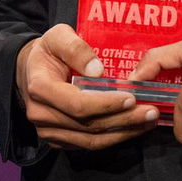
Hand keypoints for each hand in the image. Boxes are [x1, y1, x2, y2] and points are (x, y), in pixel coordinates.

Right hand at [15, 24, 157, 149]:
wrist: (30, 71)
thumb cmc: (49, 52)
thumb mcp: (58, 36)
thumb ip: (76, 48)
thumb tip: (98, 71)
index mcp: (40, 87)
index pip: (76, 104)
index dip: (106, 104)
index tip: (131, 97)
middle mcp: (41, 114)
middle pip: (88, 125)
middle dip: (123, 120)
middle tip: (151, 112)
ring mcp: (48, 131)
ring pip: (91, 140)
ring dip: (123, 132)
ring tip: (148, 121)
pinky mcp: (58, 140)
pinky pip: (89, 144)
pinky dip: (114, 138)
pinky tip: (133, 127)